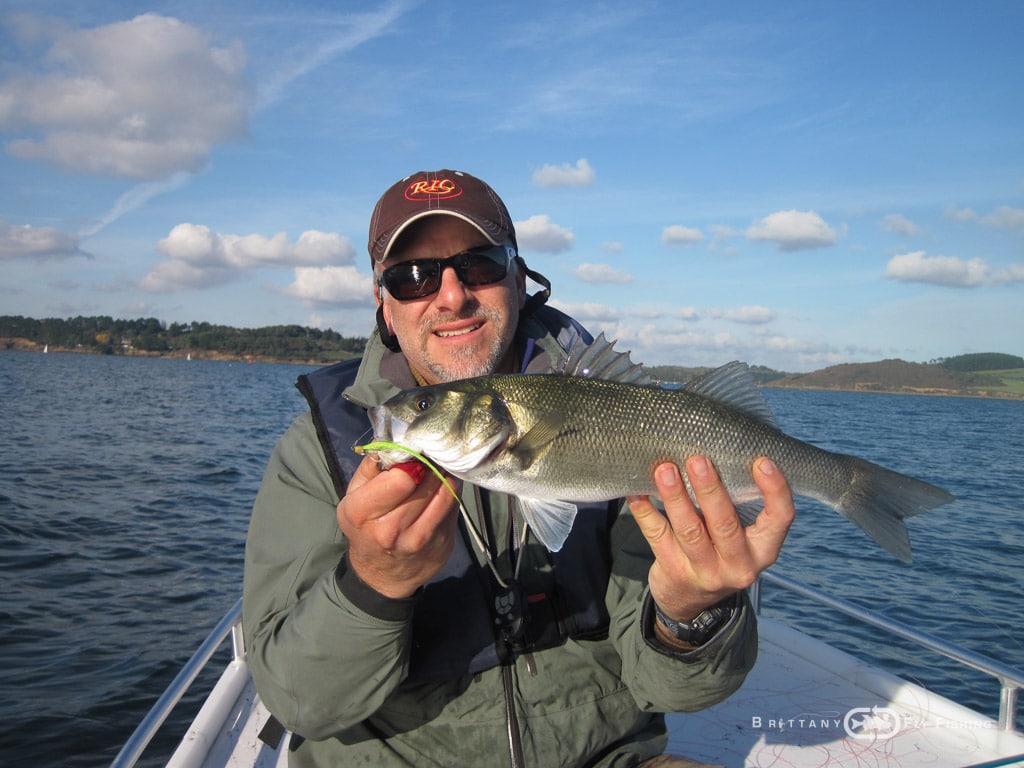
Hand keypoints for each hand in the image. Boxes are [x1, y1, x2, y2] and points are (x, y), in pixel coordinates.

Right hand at [337, 455, 458, 598]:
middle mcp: (391, 529)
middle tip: (426, 459)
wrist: (382, 574)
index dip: (409, 461)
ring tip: (434, 471)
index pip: (401, 477)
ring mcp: (420, 540)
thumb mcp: (354, 496)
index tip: (410, 456)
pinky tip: (441, 489)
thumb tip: (393, 439)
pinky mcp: (442, 543)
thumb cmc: (366, 527)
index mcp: (362, 513)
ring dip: (442, 476)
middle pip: (425, 481)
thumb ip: (371, 466)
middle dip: (427, 465)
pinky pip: (454, 504)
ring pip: (445, 490)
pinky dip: (450, 491)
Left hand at [627, 456, 794, 621]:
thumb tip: (717, 448)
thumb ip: (738, 504)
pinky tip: (636, 492)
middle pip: (725, 524)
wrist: (692, 600)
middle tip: (697, 460)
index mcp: (764, 549)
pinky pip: (657, 537)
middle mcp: (739, 564)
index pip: (780, 519)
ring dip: (675, 497)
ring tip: (664, 470)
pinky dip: (645, 512)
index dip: (775, 490)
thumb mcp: (741, 537)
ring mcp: (706, 572)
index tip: (761, 461)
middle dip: (710, 490)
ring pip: (690, 531)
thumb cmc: (721, 551)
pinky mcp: (675, 572)